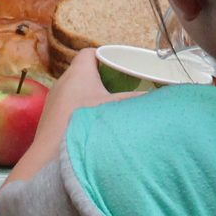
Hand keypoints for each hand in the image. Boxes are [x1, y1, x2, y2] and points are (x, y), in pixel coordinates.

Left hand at [0, 48, 127, 215]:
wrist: (49, 161)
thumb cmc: (84, 127)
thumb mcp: (118, 110)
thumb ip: (140, 102)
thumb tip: (165, 98)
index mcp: (77, 74)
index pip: (90, 54)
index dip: (107, 56)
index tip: (124, 67)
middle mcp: (62, 85)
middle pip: (85, 74)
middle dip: (105, 80)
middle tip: (125, 89)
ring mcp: (54, 105)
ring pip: (77, 94)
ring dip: (94, 100)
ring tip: (114, 110)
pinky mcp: (50, 124)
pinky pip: (70, 111)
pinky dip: (84, 115)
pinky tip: (97, 130)